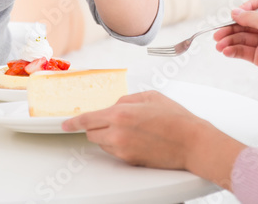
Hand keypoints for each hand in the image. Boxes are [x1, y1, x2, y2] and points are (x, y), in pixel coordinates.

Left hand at [61, 91, 206, 168]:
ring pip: (102, 143)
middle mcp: (117, 133)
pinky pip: (114, 152)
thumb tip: (114, 105)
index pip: (87, 119)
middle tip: (109, 121)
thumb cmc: (175, 118)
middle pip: (91, 133)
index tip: (65, 124)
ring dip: (107, 136)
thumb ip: (126, 99)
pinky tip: (136, 138)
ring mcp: (123, 149)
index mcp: (120, 113)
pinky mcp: (130, 161)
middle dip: (94, 126)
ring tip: (130, 129)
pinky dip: (118, 144)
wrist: (192, 143)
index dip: (73, 122)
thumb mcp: (149, 96)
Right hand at [214, 0, 257, 97]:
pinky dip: (234, 51)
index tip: (237, 14)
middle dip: (231, 27)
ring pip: (244, 38)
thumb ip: (250, 16)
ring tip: (219, 46)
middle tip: (217, 34)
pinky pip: (244, 51)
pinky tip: (226, 52)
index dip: (247, 6)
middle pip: (247, 22)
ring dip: (230, 41)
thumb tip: (236, 13)